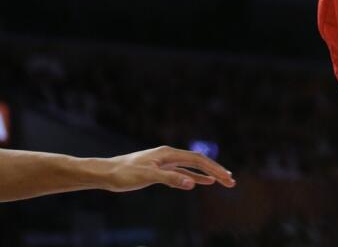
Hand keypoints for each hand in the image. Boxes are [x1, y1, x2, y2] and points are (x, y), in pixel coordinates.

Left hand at [101, 146, 235, 192]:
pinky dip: (194, 177)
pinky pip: (183, 173)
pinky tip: (202, 182)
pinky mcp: (160, 171)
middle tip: (231, 181)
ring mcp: (165, 163)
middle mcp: (169, 155)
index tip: (226, 178)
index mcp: (168, 153)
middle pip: (199, 162)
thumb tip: (193, 184)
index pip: (198, 160)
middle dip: (216, 171)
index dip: (214, 169)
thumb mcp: (147, 177)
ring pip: (192, 168)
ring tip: (223, 181)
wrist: (105, 173)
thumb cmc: (123, 174)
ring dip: (208, 174)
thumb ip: (170, 179)